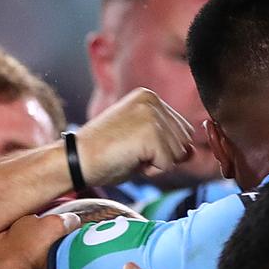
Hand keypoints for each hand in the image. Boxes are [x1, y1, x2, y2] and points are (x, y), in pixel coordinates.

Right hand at [74, 88, 194, 186]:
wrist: (76, 159)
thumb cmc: (103, 153)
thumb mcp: (141, 142)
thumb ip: (168, 143)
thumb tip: (192, 152)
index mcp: (149, 97)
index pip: (181, 129)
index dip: (162, 147)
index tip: (133, 146)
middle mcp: (153, 100)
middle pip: (184, 140)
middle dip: (163, 155)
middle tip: (130, 152)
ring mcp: (152, 115)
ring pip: (178, 153)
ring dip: (157, 164)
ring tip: (129, 156)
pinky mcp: (151, 134)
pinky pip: (168, 164)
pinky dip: (151, 172)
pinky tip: (130, 161)